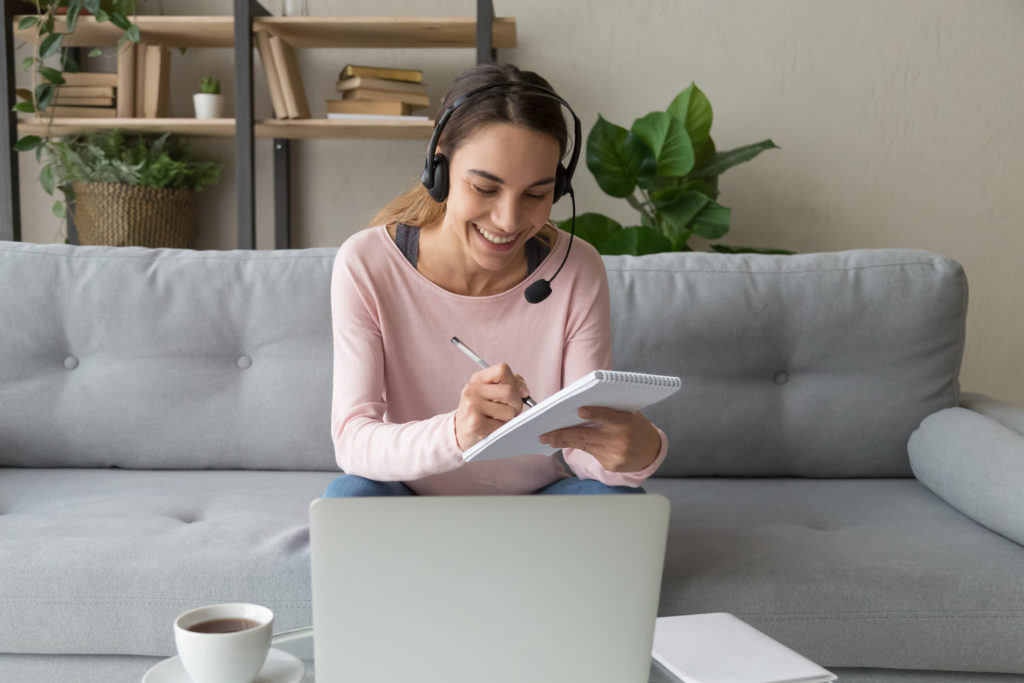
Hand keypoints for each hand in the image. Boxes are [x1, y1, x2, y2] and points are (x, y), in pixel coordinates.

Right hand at [454, 362, 531, 449]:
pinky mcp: (476, 425)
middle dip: (517, 403)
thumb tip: (523, 390)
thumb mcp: (490, 391)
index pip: (502, 370)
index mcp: (477, 379)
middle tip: (511, 409)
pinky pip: (503, 426)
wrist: (460, 431)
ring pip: (509, 411)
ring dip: (509, 418)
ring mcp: (472, 408)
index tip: (522, 392)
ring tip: (498, 419)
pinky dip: (503, 429)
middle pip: (509, 392)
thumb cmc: (481, 410)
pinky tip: (493, 428)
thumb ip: (509, 384)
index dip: (516, 382)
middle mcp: (472, 391)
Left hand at [539, 407, 660, 472]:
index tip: (579, 410)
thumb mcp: (628, 414)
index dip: (594, 413)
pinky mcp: (611, 465)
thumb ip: (609, 411)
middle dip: (563, 435)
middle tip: (544, 435)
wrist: (651, 451)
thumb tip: (579, 408)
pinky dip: (581, 448)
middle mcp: (619, 439)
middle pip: (587, 436)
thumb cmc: (635, 427)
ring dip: (564, 442)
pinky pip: (592, 454)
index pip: (607, 416)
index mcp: (625, 422)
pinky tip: (567, 445)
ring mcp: (615, 454)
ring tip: (549, 439)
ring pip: (584, 446)